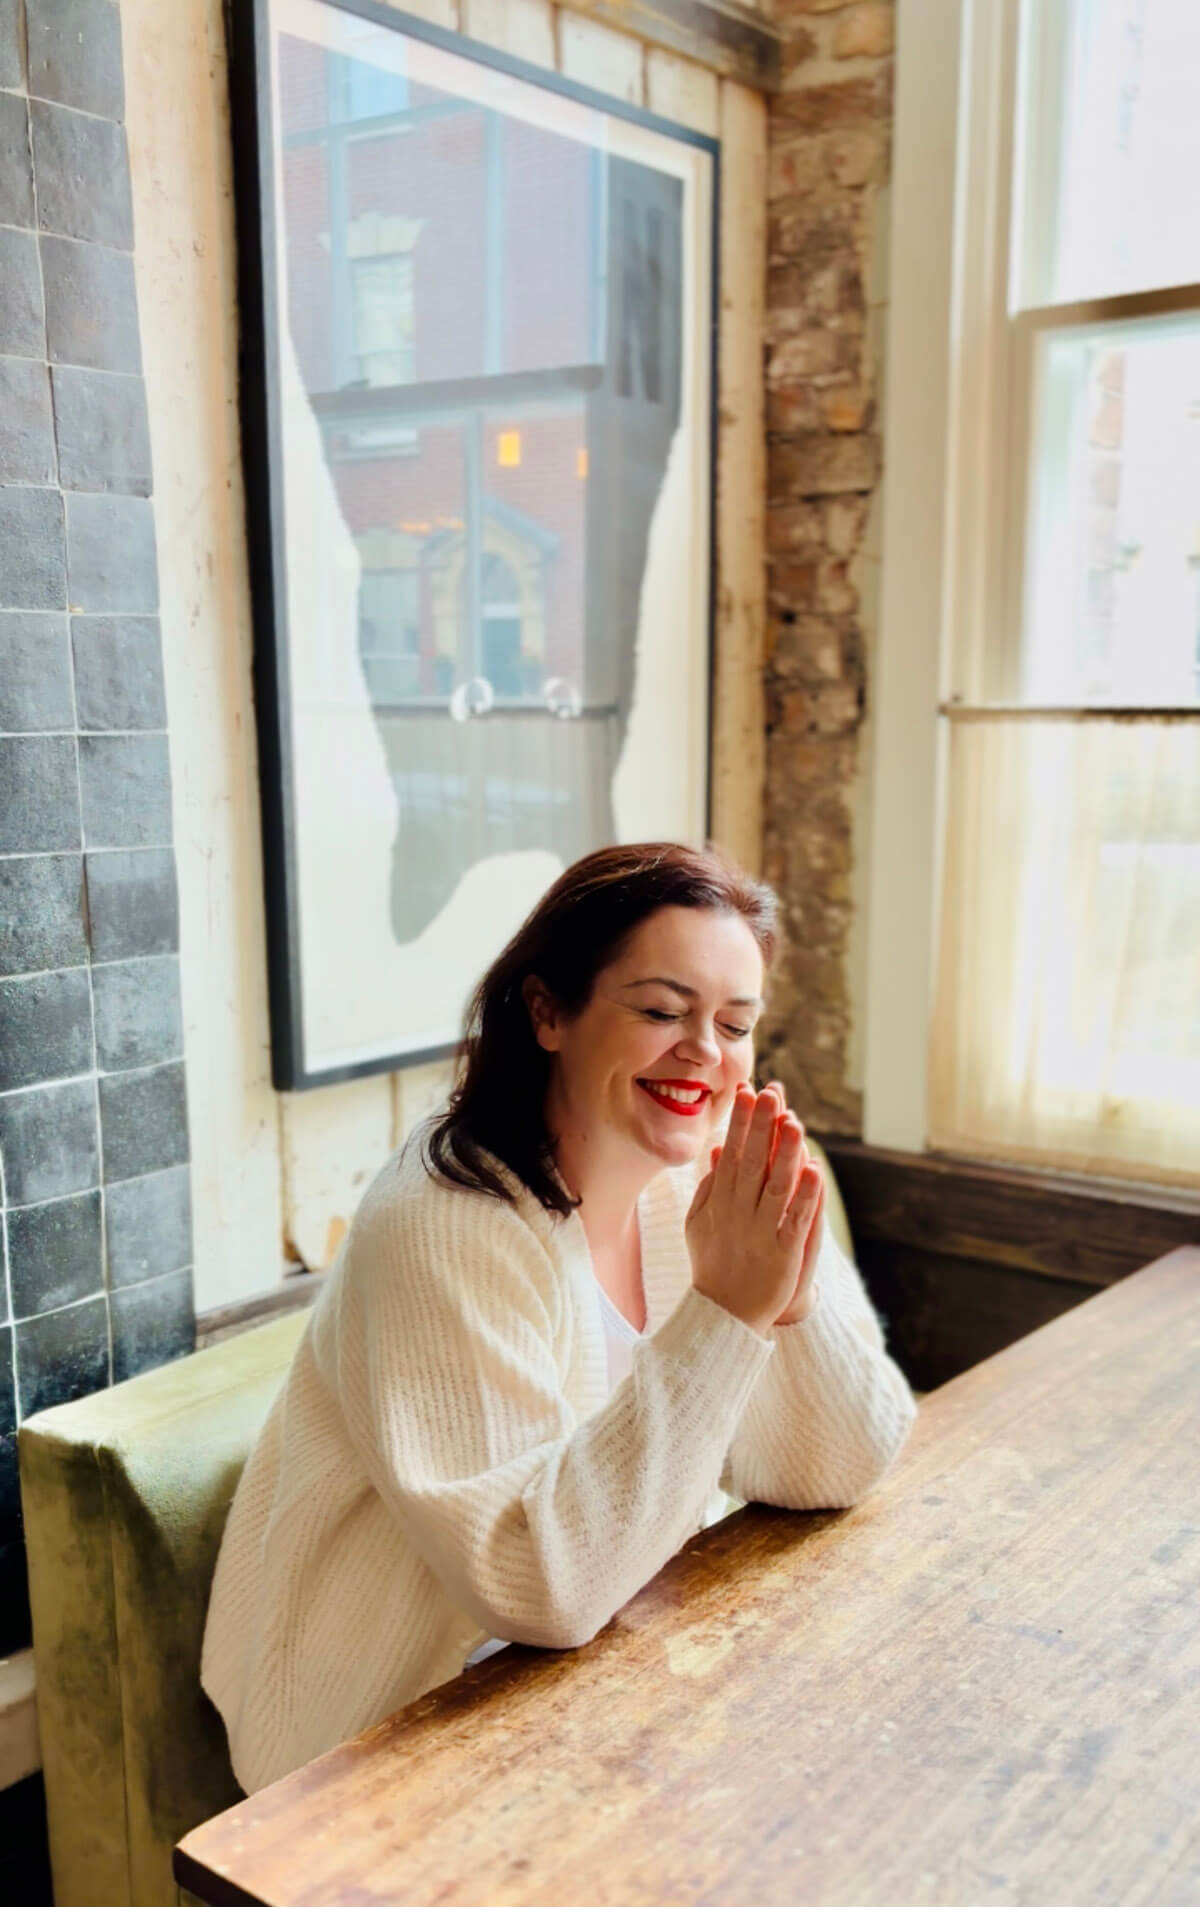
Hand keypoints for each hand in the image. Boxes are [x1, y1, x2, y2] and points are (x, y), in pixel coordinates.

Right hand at [685, 1081, 824, 1335]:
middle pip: (752, 1162)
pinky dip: (805, 1196)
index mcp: (718, 1202)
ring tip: (795, 1122)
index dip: (740, 1121)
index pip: (730, 1153)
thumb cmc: (713, 1264)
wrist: (724, 1316)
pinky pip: (795, 1220)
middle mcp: (737, 1213)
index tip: (746, 1090)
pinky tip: (815, 1171)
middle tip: (770, 1093)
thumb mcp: (699, 1223)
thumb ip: (709, 1186)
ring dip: (786, 1154)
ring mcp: (760, 1233)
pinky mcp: (782, 1254)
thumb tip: (717, 1149)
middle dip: (761, 1126)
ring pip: (776, 1187)